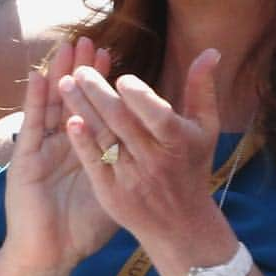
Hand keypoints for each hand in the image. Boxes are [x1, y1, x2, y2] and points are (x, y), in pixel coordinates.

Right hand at [0, 37, 117, 275]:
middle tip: (91, 41)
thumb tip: (162, 157)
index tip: (114, 58)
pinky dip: (34, 100)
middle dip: (82, 71)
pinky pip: (31, 125)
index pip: (95, 110)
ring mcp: (42, 150)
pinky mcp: (26, 159)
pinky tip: (40, 76)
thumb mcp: (115, 195)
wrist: (50, 254)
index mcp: (83, 152)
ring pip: (51, 105)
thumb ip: (132, 171)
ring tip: (67, 47)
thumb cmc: (81, 231)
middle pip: (72, 100)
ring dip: (58, 75)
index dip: (104, 85)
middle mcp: (61, 146)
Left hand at [58, 48, 221, 248]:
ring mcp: (131, 178)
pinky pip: (93, 163)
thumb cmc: (192, 166)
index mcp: (179, 142)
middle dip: (98, 93)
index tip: (122, 76)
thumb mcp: (204, 129)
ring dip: (82, 109)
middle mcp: (155, 161)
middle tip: (79, 70)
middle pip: (122, 122)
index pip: (157, 115)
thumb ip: (202, 89)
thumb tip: (210, 50)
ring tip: (65, 83)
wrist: (181, 225)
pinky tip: (69, 121)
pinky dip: (81, 142)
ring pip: (104, 138)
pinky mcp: (111, 193)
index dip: (139, 96)